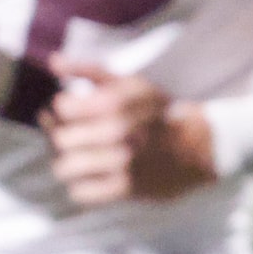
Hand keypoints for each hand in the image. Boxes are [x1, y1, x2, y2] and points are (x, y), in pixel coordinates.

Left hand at [42, 58, 218, 205]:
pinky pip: (80, 192)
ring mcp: (121, 163)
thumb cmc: (157, 111)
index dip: (63, 108)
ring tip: (78, 156)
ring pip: (65, 168)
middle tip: (73, 135)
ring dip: (67, 162)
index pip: (62, 108)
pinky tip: (89, 175)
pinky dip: (79, 184)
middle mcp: (116, 133)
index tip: (73, 110)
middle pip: (60, 139)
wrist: (200, 146)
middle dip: (62, 136)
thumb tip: (52, 61)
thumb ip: (88, 70)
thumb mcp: (129, 83)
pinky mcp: (125, 189)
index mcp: (115, 104)